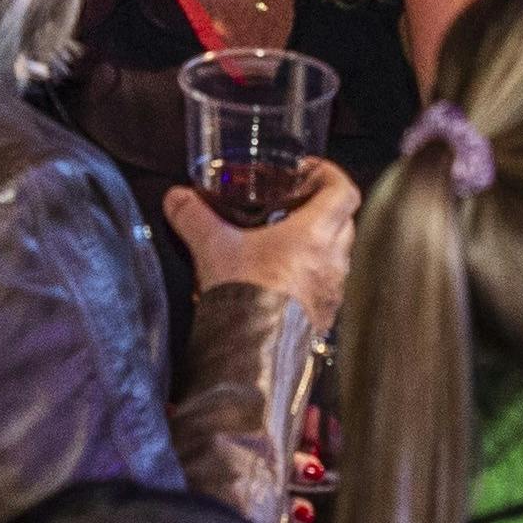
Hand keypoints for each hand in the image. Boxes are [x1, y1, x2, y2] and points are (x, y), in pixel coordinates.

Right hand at [167, 161, 357, 329]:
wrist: (252, 350)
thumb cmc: (245, 295)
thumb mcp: (212, 246)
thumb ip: (194, 216)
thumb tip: (178, 198)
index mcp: (316, 233)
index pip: (344, 190)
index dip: (329, 174)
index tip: (309, 172)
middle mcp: (332, 260)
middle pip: (344, 221)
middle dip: (322, 209)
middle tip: (293, 204)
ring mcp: (332, 291)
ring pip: (337, 256)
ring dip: (318, 245)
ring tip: (285, 243)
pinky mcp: (324, 316)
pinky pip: (326, 287)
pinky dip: (311, 277)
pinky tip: (282, 281)